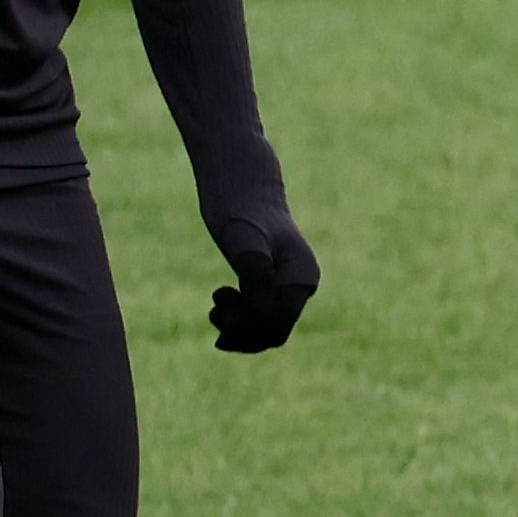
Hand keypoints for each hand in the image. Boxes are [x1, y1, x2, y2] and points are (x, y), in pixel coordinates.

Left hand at [208, 217, 319, 352]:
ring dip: (237, 329)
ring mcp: (285, 286)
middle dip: (243, 332)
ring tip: (215, 308)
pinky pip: (258, 318)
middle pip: (274, 332)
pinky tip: (219, 305)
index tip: (221, 311)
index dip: (249, 325)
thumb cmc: (241, 207)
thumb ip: (255, 276)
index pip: (279, 321)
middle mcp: (299, 285)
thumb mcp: (244, 240)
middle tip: (216, 313)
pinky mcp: (269, 285)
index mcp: (302, 275)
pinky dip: (237, 321)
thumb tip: (260, 314)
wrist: (240, 184)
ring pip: (265, 330)